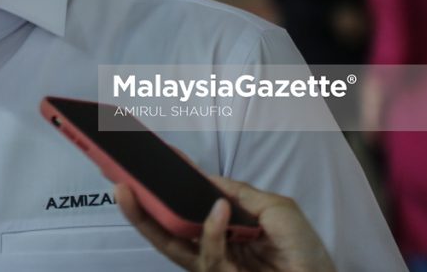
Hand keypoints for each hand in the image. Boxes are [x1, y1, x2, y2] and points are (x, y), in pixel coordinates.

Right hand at [115, 176, 336, 271]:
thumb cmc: (306, 251)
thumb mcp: (275, 208)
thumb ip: (238, 194)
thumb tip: (206, 182)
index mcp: (224, 229)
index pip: (186, 208)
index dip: (165, 190)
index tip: (145, 165)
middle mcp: (214, 248)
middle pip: (166, 229)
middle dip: (139, 209)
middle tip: (120, 185)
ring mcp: (216, 267)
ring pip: (174, 246)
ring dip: (162, 216)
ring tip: (157, 188)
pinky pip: (206, 255)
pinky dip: (210, 231)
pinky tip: (219, 211)